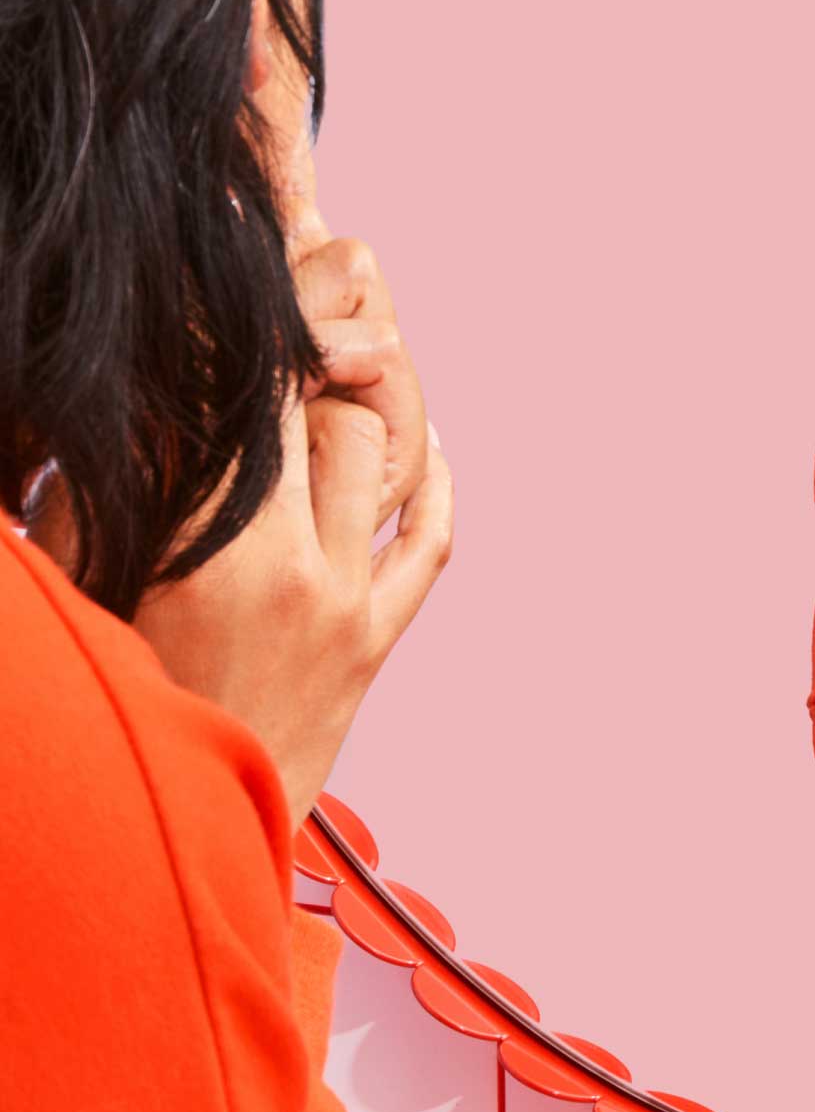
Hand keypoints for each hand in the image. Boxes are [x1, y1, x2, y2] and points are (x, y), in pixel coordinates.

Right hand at [136, 83, 452, 831]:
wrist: (166, 865)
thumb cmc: (103, 710)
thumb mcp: (82, 580)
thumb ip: (110, 482)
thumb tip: (150, 387)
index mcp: (202, 550)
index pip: (240, 389)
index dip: (245, 309)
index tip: (249, 246)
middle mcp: (294, 565)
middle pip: (330, 397)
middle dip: (320, 316)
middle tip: (317, 249)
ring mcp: (352, 603)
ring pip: (391, 446)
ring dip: (375, 377)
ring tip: (354, 321)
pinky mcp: (381, 639)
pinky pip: (435, 530)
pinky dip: (433, 470)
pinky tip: (420, 432)